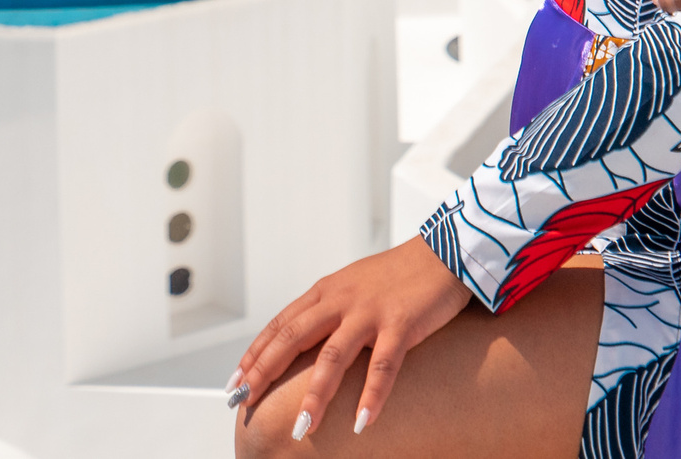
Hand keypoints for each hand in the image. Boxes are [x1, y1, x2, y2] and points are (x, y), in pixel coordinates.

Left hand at [228, 236, 471, 438]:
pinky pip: (383, 365)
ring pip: (333, 356)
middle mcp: (342, 299)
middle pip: (293, 338)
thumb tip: (302, 343)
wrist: (445, 252)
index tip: (235, 382)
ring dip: (316, 396)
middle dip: (265, 372)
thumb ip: (328, 310)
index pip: (281, 324)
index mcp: (327, 290)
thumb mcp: (354, 286)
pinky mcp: (401, 323)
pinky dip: (372, 396)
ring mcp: (370, 311)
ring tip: (302, 429)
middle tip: (245, 403)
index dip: (255, 354)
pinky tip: (361, 423)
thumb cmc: (400, 275)